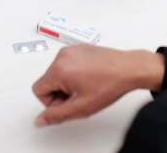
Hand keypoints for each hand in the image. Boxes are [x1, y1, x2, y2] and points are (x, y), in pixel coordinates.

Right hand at [32, 44, 164, 126]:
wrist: (128, 68)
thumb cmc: (109, 83)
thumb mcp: (80, 107)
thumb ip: (56, 115)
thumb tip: (41, 119)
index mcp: (59, 68)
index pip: (38, 89)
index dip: (51, 102)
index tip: (66, 103)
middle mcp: (63, 55)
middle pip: (48, 79)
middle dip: (59, 92)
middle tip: (78, 97)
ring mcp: (72, 49)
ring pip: (58, 72)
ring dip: (67, 83)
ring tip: (86, 87)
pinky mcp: (80, 48)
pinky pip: (68, 63)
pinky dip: (75, 73)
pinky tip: (90, 78)